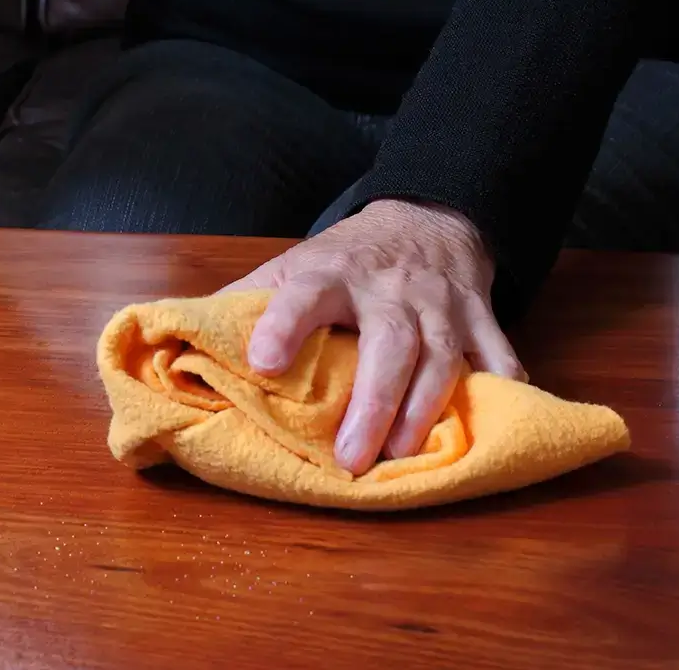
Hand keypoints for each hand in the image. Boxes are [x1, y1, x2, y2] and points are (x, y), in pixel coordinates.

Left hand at [221, 199, 525, 474]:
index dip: (282, 326)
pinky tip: (490, 427)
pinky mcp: (480, 317)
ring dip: (422, 410)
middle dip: (371, 402)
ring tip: (401, 456)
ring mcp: (440, 304)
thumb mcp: (292, 266)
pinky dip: (500, 390)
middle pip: (388, 343)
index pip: (301, 295)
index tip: (264, 362)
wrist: (428, 219)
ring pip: (441, 357)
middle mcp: (388, 289)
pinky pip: (498, 355)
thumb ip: (245, 303)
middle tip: (350, 459)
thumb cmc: (347, 259)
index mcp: (329, 274)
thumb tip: (178, 341)